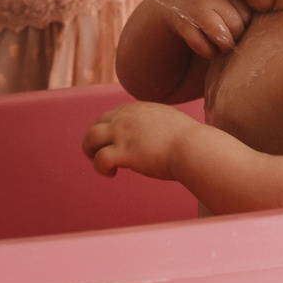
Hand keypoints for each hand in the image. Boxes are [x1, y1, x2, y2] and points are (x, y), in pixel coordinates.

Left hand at [83, 101, 197, 179]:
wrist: (193, 147)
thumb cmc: (189, 140)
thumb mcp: (169, 120)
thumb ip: (156, 123)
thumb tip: (156, 136)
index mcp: (137, 108)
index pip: (112, 115)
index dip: (110, 131)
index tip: (117, 144)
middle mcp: (126, 117)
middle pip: (96, 124)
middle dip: (96, 141)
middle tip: (104, 155)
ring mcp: (122, 133)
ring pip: (90, 139)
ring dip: (91, 152)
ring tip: (102, 165)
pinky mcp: (123, 152)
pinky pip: (99, 160)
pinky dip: (101, 168)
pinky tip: (112, 173)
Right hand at [146, 0, 250, 57]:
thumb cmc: (214, 1)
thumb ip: (250, 7)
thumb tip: (279, 33)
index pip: (250, 16)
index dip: (246, 27)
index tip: (238, 26)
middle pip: (238, 28)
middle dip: (235, 38)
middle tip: (228, 37)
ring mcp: (197, 7)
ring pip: (224, 39)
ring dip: (223, 48)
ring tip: (219, 43)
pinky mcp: (183, 22)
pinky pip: (204, 47)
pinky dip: (207, 52)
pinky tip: (205, 44)